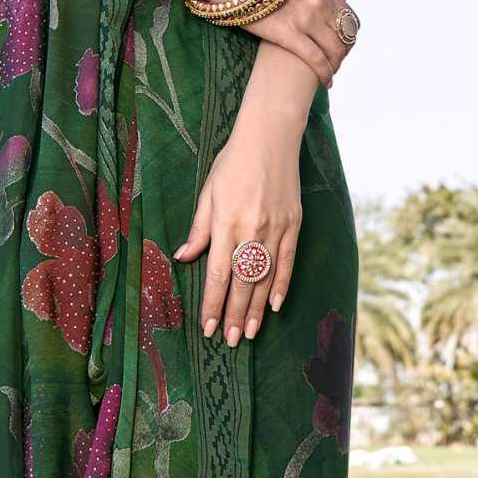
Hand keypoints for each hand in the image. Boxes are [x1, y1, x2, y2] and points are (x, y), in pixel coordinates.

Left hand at [173, 110, 302, 346]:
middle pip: (241, 283)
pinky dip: (280, 286)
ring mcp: (275, 229)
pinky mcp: (293, 224)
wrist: (271, 136)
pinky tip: (273, 306)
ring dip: (255, 309)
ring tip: (249, 333)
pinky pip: (286, 262)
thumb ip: (199, 229)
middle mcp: (251, 230)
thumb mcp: (208, 193)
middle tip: (230, 341)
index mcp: (225, 223)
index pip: (216, 275)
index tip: (207, 327)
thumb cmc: (232, 163)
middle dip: (233, 315)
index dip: (211, 304)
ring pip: (264, 279)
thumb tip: (184, 257)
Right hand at [244, 0, 355, 87]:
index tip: (342, 45)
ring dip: (336, 65)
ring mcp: (306, 19)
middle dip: (343, 53)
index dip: (349, 35)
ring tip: (330, 73)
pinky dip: (324, 73)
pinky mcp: (289, 35)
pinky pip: (316, 59)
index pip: (350, 17)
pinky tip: (325, 82)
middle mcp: (319, 3)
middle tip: (335, 63)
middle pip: (345, 36)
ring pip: (334, 50)